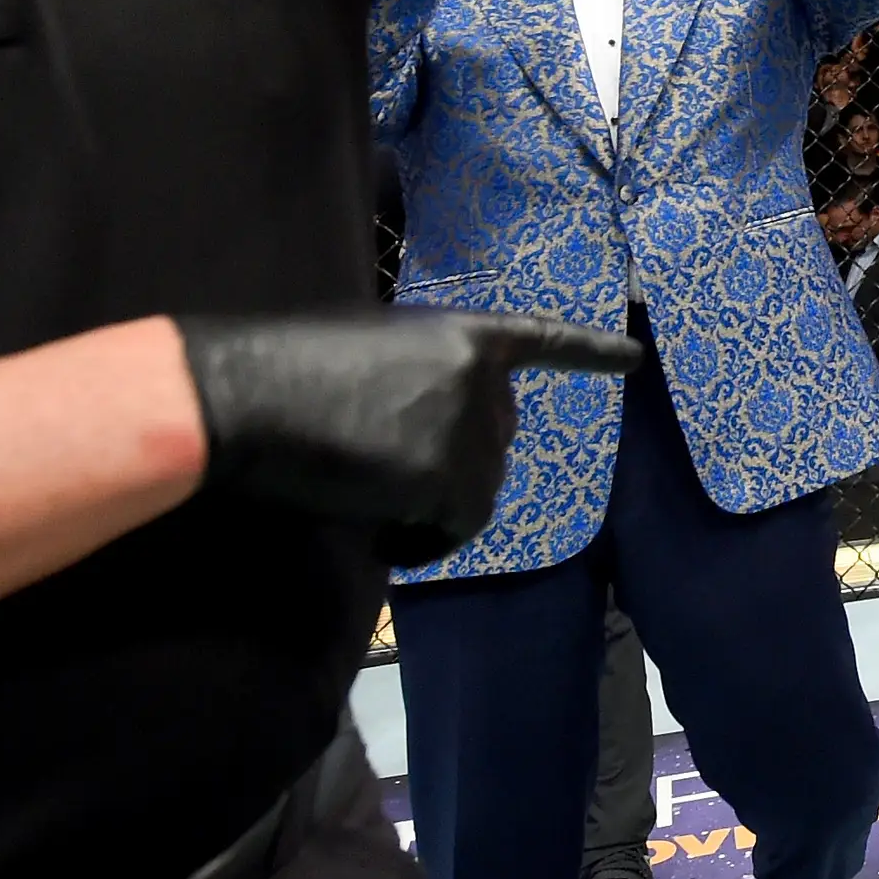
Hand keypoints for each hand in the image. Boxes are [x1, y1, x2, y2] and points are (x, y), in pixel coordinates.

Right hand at [177, 309, 634, 564]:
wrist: (242, 395)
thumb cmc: (285, 366)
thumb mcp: (375, 351)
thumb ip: (424, 378)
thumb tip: (433, 435)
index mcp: (464, 333)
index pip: (543, 342)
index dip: (591, 353)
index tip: (636, 359)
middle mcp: (482, 380)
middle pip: (497, 441)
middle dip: (449, 465)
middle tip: (377, 468)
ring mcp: (468, 431)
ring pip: (475, 494)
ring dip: (429, 509)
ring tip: (364, 495)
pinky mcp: (445, 480)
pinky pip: (449, 533)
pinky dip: (417, 545)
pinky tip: (375, 536)